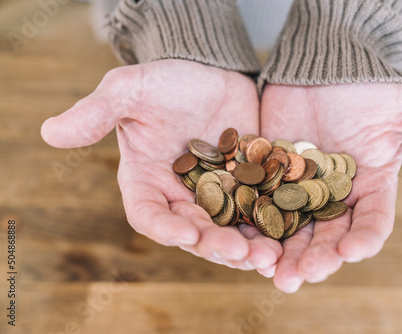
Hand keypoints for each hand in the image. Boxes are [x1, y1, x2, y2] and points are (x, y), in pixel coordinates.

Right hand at [41, 59, 281, 270]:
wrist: (212, 71)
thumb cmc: (166, 79)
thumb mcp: (130, 89)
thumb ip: (97, 112)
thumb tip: (49, 132)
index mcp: (146, 181)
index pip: (147, 214)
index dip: (163, 227)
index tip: (184, 233)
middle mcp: (179, 196)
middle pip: (193, 231)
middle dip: (213, 245)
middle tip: (237, 253)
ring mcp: (215, 195)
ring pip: (227, 230)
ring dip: (245, 246)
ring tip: (266, 256)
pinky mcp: (246, 187)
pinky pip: (256, 213)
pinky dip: (268, 227)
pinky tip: (286, 237)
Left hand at [260, 83, 401, 291]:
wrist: (325, 64)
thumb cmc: (369, 85)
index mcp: (370, 186)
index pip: (372, 222)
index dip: (363, 238)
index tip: (350, 251)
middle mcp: (335, 195)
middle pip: (327, 235)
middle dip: (315, 257)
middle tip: (298, 277)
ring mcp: (299, 187)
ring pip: (292, 228)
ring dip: (281, 252)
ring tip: (270, 273)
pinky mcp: (269, 175)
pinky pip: (261, 203)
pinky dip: (253, 223)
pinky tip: (244, 240)